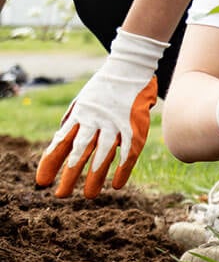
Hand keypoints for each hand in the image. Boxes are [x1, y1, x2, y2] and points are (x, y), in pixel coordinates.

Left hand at [36, 29, 166, 197]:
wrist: (130, 66)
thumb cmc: (106, 84)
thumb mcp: (82, 99)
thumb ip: (73, 118)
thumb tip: (61, 136)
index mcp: (80, 115)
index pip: (60, 143)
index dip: (50, 163)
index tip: (42, 181)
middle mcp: (95, 121)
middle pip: (79, 152)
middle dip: (69, 175)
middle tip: (61, 195)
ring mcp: (115, 124)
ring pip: (102, 155)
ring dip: (95, 177)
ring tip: (89, 195)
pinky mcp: (134, 126)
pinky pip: (128, 152)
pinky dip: (123, 169)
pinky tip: (118, 185)